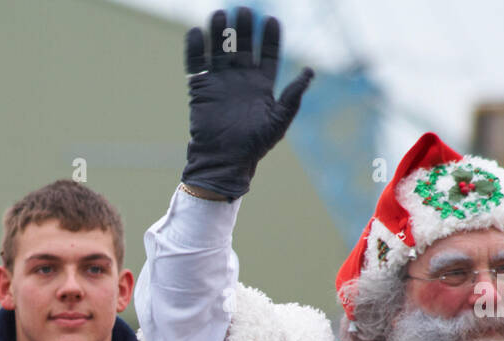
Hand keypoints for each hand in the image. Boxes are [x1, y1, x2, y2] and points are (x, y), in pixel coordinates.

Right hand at [181, 7, 313, 199]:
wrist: (223, 162)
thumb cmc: (253, 146)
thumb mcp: (279, 121)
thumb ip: (292, 96)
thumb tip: (309, 71)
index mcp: (262, 86)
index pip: (268, 54)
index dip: (270, 38)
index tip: (271, 21)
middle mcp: (241, 80)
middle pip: (243, 47)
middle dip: (243, 29)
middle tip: (244, 10)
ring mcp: (220, 83)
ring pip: (220, 50)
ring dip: (220, 33)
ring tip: (220, 15)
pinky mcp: (200, 89)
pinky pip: (196, 64)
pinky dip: (195, 49)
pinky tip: (197, 33)